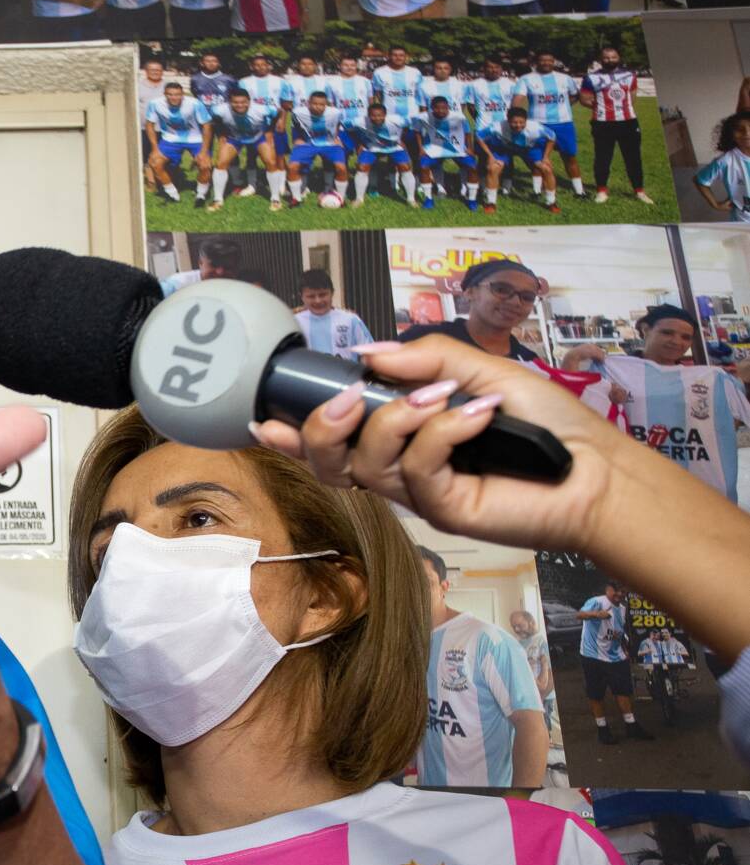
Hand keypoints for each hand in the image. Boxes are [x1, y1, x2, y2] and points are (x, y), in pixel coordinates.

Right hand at [248, 335, 631, 554]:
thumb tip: (367, 353)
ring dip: (394, 421)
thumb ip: (426, 359)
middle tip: (350, 398)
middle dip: (325, 428)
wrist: (597, 471)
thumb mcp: (482, 371)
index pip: (337, 441)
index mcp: (404, 438)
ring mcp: (422, 494)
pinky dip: (443, 433)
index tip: (266, 420)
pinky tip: (478, 415)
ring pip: (367, 466)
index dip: (295, 435)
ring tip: (442, 397)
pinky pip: (419, 470)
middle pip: (331, 464)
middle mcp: (403, 469)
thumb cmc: (547, 425)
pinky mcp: (445, 511)